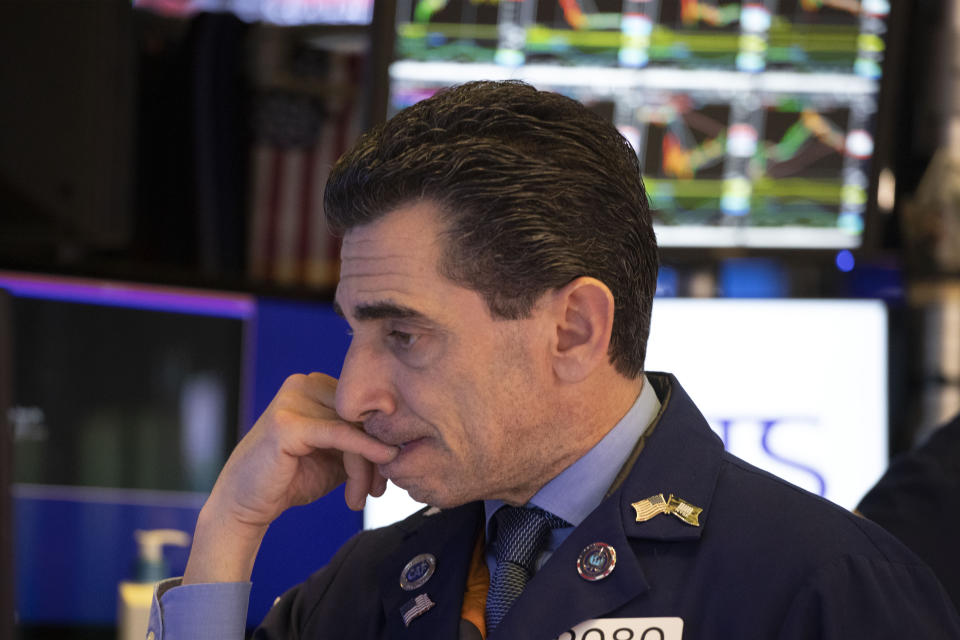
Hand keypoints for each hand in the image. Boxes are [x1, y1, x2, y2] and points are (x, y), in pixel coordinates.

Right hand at [183, 372, 397, 583]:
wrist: (245, 505)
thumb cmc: (291, 479)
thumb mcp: (336, 456)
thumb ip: (363, 442)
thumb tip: (404, 441)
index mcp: (316, 385)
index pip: (363, 407)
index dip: (380, 440)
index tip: (386, 475)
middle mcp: (304, 383)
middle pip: (360, 417)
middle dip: (375, 457)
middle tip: (377, 491)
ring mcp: (292, 398)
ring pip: (354, 429)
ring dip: (364, 468)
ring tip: (360, 497)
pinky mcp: (287, 422)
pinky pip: (340, 434)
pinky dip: (364, 451)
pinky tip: (383, 462)